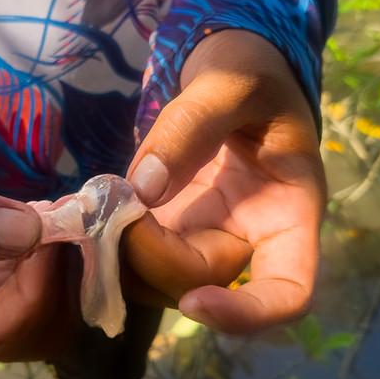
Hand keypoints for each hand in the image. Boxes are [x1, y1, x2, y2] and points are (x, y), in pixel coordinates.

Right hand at [0, 141, 70, 366]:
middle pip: (22, 331)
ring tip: (64, 213)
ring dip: (56, 265)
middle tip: (69, 221)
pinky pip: (26, 279)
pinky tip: (51, 215)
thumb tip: (26, 232)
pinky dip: (45, 250)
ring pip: (34, 308)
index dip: (33, 294)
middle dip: (53, 281)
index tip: (52, 240)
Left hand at [123, 29, 325, 334]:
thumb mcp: (231, 81)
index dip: (247, 315)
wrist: (229, 63)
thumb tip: (145, 187)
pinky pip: (138, 253)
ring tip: (98, 204)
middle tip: (117, 206)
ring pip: (162, 278)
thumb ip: (193, 125)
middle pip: (205, 283)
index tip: (194, 304)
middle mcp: (250, 235)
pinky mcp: (169, 224)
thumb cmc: (250, 68)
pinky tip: (90, 206)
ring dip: (124, 254)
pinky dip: (109, 240)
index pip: (288, 292)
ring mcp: (206, 233)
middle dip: (155, 258)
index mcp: (289, 211)